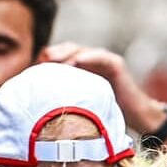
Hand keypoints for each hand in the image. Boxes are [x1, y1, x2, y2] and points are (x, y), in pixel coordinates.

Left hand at [38, 44, 166, 131]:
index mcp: (80, 68)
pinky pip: (100, 56)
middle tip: (38, 63)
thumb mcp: (80, 105)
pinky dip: (88, 57)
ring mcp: (103, 60)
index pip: (59, 57)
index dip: (45, 60)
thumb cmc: (107, 113)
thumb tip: (36, 108)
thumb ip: (64, 101)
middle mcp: (91, 60)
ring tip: (52, 61)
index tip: (31, 69)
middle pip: (66, 50)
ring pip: (80, 50)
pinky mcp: (115, 64)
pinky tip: (76, 62)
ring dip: (65, 54)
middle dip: (51, 54)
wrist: (136, 117)